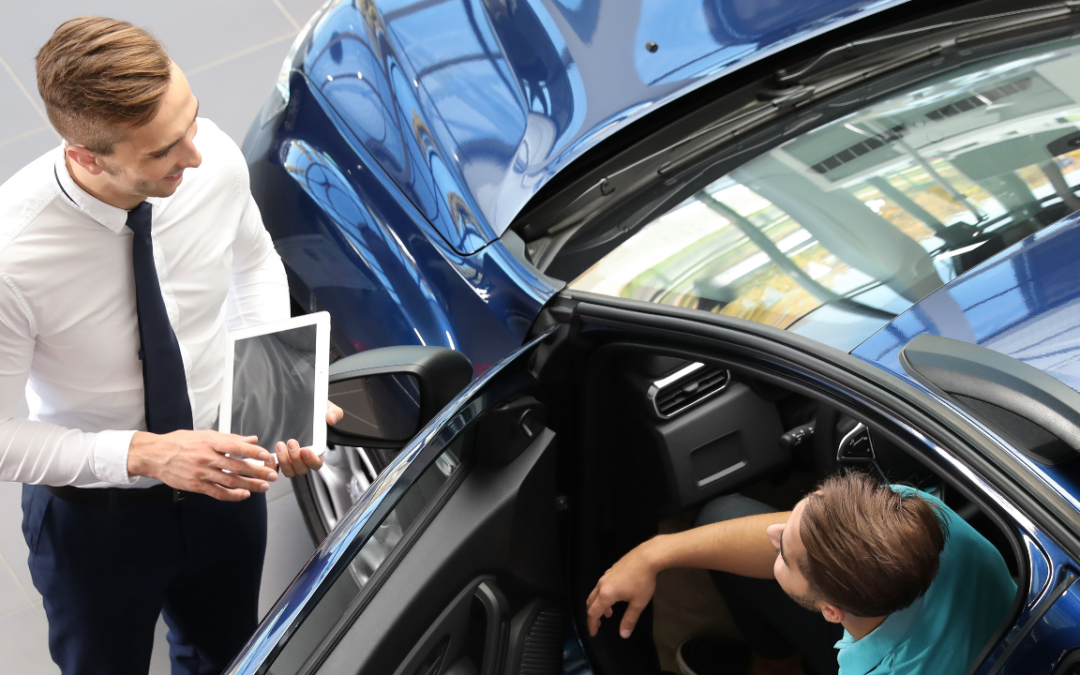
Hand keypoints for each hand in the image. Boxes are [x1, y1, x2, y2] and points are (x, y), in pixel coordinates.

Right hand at [127, 430, 276, 501]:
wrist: (155, 455)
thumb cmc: (181, 442)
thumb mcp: (205, 435)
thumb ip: (230, 439)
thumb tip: (252, 440)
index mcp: (210, 442)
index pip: (236, 447)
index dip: (253, 452)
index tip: (266, 455)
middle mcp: (207, 457)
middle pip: (237, 466)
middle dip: (257, 472)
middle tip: (272, 475)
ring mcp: (202, 473)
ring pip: (230, 481)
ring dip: (249, 485)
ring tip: (263, 487)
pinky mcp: (196, 485)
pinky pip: (218, 492)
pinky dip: (232, 496)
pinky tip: (244, 495)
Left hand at [269, 400, 340, 477]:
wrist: (298, 406)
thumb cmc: (314, 412)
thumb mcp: (327, 409)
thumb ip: (334, 413)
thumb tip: (331, 419)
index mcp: (317, 451)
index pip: (316, 463)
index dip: (311, 460)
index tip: (305, 450)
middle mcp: (303, 459)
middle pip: (301, 469)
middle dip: (295, 458)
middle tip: (292, 442)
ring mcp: (290, 460)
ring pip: (288, 471)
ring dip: (284, 461)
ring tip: (280, 445)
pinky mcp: (278, 458)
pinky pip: (274, 468)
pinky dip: (272, 465)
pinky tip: (270, 454)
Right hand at [586, 538, 662, 638]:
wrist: (647, 557)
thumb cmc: (643, 581)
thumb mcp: (638, 603)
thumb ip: (629, 619)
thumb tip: (623, 635)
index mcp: (606, 594)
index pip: (593, 612)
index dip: (592, 624)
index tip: (593, 633)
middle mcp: (602, 584)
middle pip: (590, 602)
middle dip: (592, 615)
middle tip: (598, 625)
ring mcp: (606, 576)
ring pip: (595, 593)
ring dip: (599, 605)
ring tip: (609, 613)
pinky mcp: (611, 570)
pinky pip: (601, 586)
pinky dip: (603, 595)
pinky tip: (616, 596)